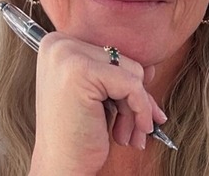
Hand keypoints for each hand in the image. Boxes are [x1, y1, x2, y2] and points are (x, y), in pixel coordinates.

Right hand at [29, 32, 166, 174]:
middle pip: (123, 59)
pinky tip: (130, 134)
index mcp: (57, 45)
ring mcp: (67, 55)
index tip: (132, 109)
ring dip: (136, 107)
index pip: (112, 53)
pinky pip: (132, 85)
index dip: (126, 83)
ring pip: (131, 71)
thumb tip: (151, 67)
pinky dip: (140, 111)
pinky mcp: (80, 71)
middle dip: (134, 97)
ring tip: (125, 133)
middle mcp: (58, 44)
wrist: (59, 167)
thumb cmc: (78, 134)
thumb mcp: (98, 95)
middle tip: (132, 128)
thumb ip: (118, 73)